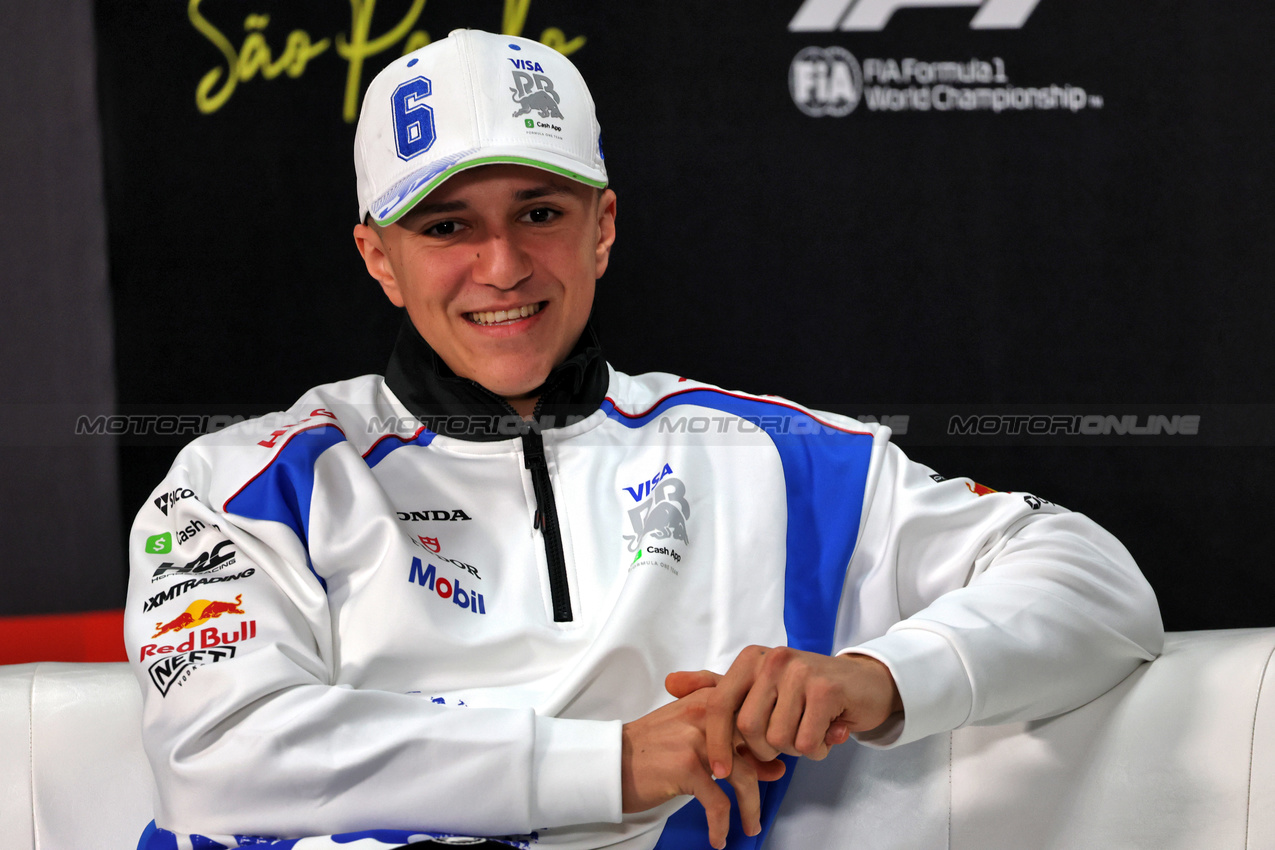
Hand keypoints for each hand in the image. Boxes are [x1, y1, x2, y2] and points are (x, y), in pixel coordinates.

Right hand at [621, 678, 785, 849]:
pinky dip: (721, 825)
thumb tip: (776, 766)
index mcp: (708, 698)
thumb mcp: (692, 734)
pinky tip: (718, 837)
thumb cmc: (650, 749)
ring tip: (750, 826)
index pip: (755, 718)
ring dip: (750, 809)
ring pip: (742, 779)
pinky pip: (718, 803)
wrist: (610, 761)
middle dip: (763, 780)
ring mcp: (696, 739)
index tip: (770, 768)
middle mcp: (705, 714)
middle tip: (758, 805)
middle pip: (755, 749)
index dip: (768, 746)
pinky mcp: (686, 767)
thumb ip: (732, 743)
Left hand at [668, 647, 901, 780]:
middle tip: (785, 741)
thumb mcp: (758, 686)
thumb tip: (670, 683)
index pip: (720, 705)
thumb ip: (715, 687)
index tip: (719, 770)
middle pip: (748, 728)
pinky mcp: (826, 689)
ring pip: (778, 738)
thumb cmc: (807, 691)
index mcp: (750, 660)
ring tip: (809, 731)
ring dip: (794, 749)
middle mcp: (772, 660)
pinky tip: (828, 733)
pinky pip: (806, 743)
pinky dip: (817, 749)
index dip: (717, 742)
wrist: (864, 684)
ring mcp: (800, 671)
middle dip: (763, 749)